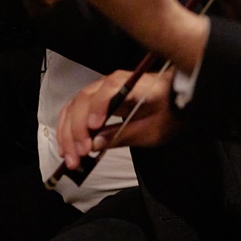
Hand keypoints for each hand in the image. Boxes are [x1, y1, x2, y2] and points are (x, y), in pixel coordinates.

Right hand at [56, 69, 179, 167]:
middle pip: (83, 100)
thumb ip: (123, 135)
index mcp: (129, 86)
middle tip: (78, 156)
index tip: (93, 129)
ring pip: (73, 107)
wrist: (173, 99)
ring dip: (67, 133)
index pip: (108, 91)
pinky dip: (67, 129)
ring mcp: (99, 90)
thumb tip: (96, 143)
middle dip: (76, 131)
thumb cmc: (165, 111)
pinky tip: (67, 147)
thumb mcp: (151, 130)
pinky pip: (74, 111)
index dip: (97, 108)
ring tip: (70, 158)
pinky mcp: (94, 100)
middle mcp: (109, 83)